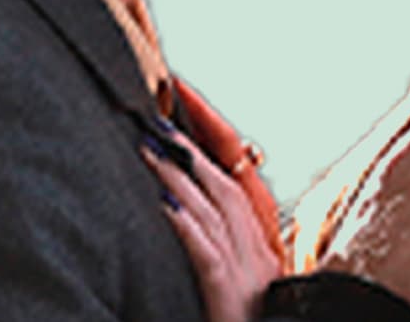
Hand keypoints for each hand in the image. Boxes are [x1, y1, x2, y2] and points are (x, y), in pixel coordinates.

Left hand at [145, 131, 281, 321]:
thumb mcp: (236, 290)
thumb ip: (221, 256)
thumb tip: (183, 218)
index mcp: (262, 253)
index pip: (238, 186)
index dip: (216, 146)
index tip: (188, 111)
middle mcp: (260, 256)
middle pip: (226, 188)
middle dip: (191, 150)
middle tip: (156, 120)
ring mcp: (248, 275)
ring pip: (215, 211)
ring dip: (179, 176)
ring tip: (148, 147)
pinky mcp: (230, 298)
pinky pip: (207, 254)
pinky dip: (186, 226)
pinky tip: (162, 205)